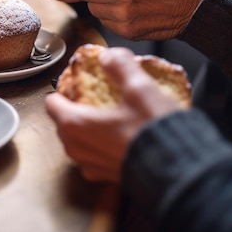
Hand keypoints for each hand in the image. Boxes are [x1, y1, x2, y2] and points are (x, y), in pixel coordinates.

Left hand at [45, 47, 181, 182]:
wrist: (178, 170)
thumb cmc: (154, 131)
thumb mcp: (139, 88)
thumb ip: (120, 65)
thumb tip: (108, 55)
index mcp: (74, 124)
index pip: (53, 101)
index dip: (67, 88)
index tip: (84, 82)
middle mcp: (76, 148)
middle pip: (65, 120)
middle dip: (80, 106)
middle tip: (102, 95)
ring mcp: (89, 165)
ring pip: (79, 138)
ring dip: (91, 125)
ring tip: (115, 113)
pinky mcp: (105, 176)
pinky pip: (95, 153)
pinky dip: (103, 142)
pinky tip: (123, 133)